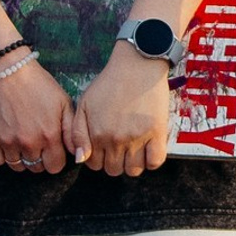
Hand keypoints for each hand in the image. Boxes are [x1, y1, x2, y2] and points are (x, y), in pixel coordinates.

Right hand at [0, 53, 73, 173]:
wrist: (8, 71)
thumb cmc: (38, 85)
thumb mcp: (63, 103)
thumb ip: (72, 131)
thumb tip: (78, 155)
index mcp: (49, 135)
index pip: (55, 167)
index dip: (55, 159)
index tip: (53, 150)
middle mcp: (28, 142)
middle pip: (36, 168)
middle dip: (39, 158)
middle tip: (37, 141)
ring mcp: (7, 141)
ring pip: (17, 166)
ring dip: (21, 158)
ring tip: (23, 141)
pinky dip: (3, 155)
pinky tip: (8, 141)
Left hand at [69, 46, 171, 176]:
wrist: (137, 65)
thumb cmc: (110, 82)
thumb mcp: (84, 104)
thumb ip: (78, 133)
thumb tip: (82, 160)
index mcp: (97, 134)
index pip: (94, 164)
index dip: (98, 158)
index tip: (104, 149)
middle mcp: (116, 139)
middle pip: (113, 170)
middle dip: (114, 162)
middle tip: (119, 148)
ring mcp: (138, 137)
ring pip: (133, 170)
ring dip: (132, 164)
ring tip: (134, 150)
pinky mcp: (157, 132)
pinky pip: (155, 161)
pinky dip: (151, 161)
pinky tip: (148, 151)